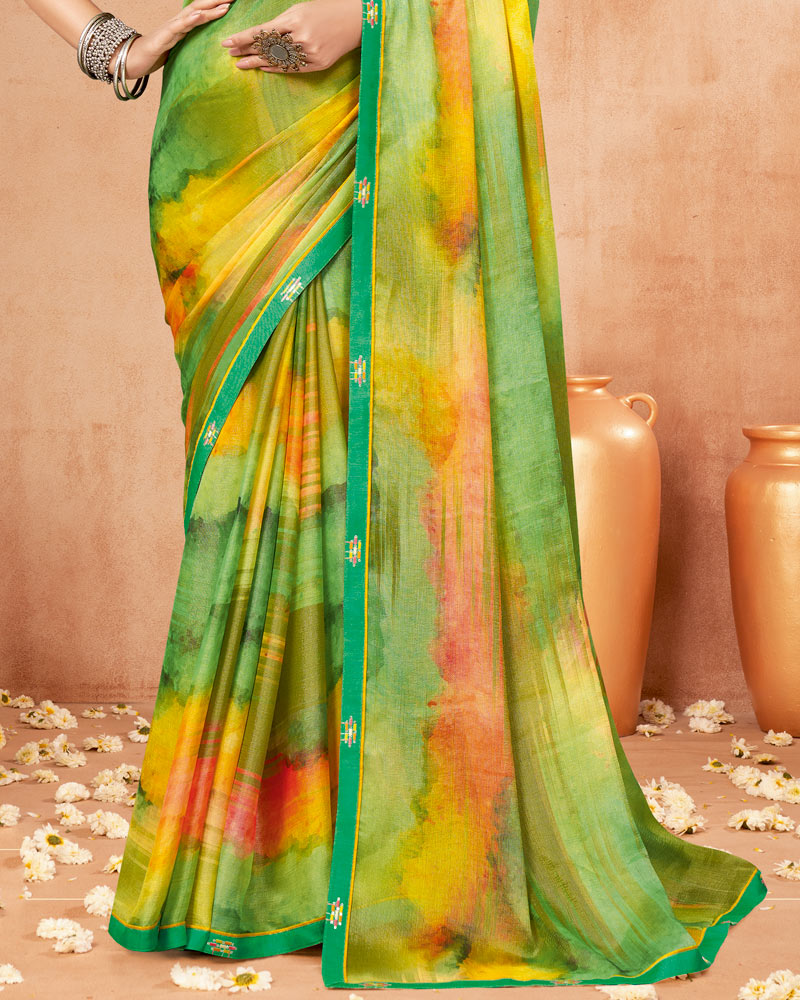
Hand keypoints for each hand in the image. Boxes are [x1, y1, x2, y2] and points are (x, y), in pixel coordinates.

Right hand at [108, 0, 233, 79]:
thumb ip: (188, 46)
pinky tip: (200, 15)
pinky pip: (178, 27)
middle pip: (199, 8)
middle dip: (216, 2)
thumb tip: (204, 51)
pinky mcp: (163, 38)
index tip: (232, 2)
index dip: (216, 6)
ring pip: (192, 15)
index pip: (201, 12)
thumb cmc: (152, 56)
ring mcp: (169, 29)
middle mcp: (177, 24)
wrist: (129, 60)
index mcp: (181, 27)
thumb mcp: (176, 50)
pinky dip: (190, 20)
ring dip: (209, 9)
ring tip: (225, 4)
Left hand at [220, 0, 361, 73]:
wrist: (354, 22)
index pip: (262, 32)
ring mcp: (310, 53)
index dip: (242, 38)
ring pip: (278, 61)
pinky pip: (293, 69)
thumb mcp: (299, 10)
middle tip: (231, 54)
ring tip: (242, 64)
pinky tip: (264, 68)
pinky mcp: (319, 65)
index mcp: (295, 19)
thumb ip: (281, 24)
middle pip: (267, 48)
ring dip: (258, 62)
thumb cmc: (325, 10)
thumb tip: (260, 37)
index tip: (227, 43)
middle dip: (247, 50)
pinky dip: (277, 68)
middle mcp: (301, 38)